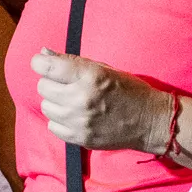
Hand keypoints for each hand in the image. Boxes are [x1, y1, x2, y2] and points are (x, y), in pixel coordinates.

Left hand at [31, 50, 174, 152]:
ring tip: (73, 100)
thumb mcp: (104, 68)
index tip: (43, 63)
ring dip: (55, 102)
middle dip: (52, 82)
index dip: (41, 62)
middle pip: (43, 86)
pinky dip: (60, 120)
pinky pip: (52, 126)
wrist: (150, 121)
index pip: (46, 66)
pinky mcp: (79, 138)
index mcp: (90, 76)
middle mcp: (81, 98)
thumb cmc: (129, 90)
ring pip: (46, 106)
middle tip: (67, 84)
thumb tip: (43, 53)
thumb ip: (71, 61)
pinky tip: (75, 115)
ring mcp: (79, 121)